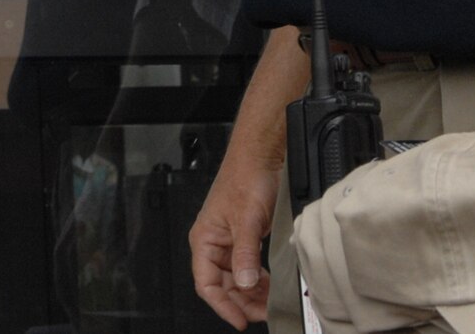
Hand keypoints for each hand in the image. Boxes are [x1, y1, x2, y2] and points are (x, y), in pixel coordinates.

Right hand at [189, 147, 279, 328]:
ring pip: (236, 279)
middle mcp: (214, 242)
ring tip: (269, 302)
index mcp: (204, 239)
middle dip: (241, 302)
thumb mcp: (246, 220)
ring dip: (251, 293)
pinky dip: (258, 280)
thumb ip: (245, 254)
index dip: (222, 305)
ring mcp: (229, 241)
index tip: (240, 320)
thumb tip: (245, 285)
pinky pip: (248, 267)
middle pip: (222, 285)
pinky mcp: (244, 238)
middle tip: (262, 314)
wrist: (261, 157)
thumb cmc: (245, 177)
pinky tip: (270, 284)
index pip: (206, 283)